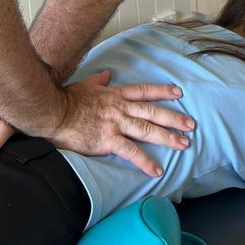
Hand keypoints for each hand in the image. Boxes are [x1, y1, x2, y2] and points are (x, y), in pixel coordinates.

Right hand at [50, 71, 194, 176]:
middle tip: (191, 124)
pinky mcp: (108, 140)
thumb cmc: (66, 100)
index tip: (178, 92)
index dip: (162, 91)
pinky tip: (157, 170)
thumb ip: (98, 80)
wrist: (53, 111)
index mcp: (115, 95)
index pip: (144, 92)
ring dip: (167, 137)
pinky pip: (130, 152)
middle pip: (152, 112)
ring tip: (184, 144)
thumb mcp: (85, 85)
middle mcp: (120, 108)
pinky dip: (145, 161)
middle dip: (174, 118)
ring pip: (147, 130)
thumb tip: (106, 74)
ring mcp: (116, 124)